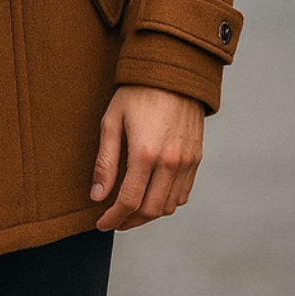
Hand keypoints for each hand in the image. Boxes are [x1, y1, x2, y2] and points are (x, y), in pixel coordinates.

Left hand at [91, 85, 203, 231]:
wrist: (173, 72)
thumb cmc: (137, 92)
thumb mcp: (111, 121)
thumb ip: (105, 161)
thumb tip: (98, 194)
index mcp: (145, 153)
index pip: (129, 201)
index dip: (113, 218)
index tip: (101, 223)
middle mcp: (170, 162)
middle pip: (151, 210)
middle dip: (130, 221)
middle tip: (114, 220)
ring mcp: (187, 162)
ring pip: (169, 206)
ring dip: (149, 214)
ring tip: (130, 210)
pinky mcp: (196, 158)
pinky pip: (183, 193)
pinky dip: (167, 202)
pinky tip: (152, 197)